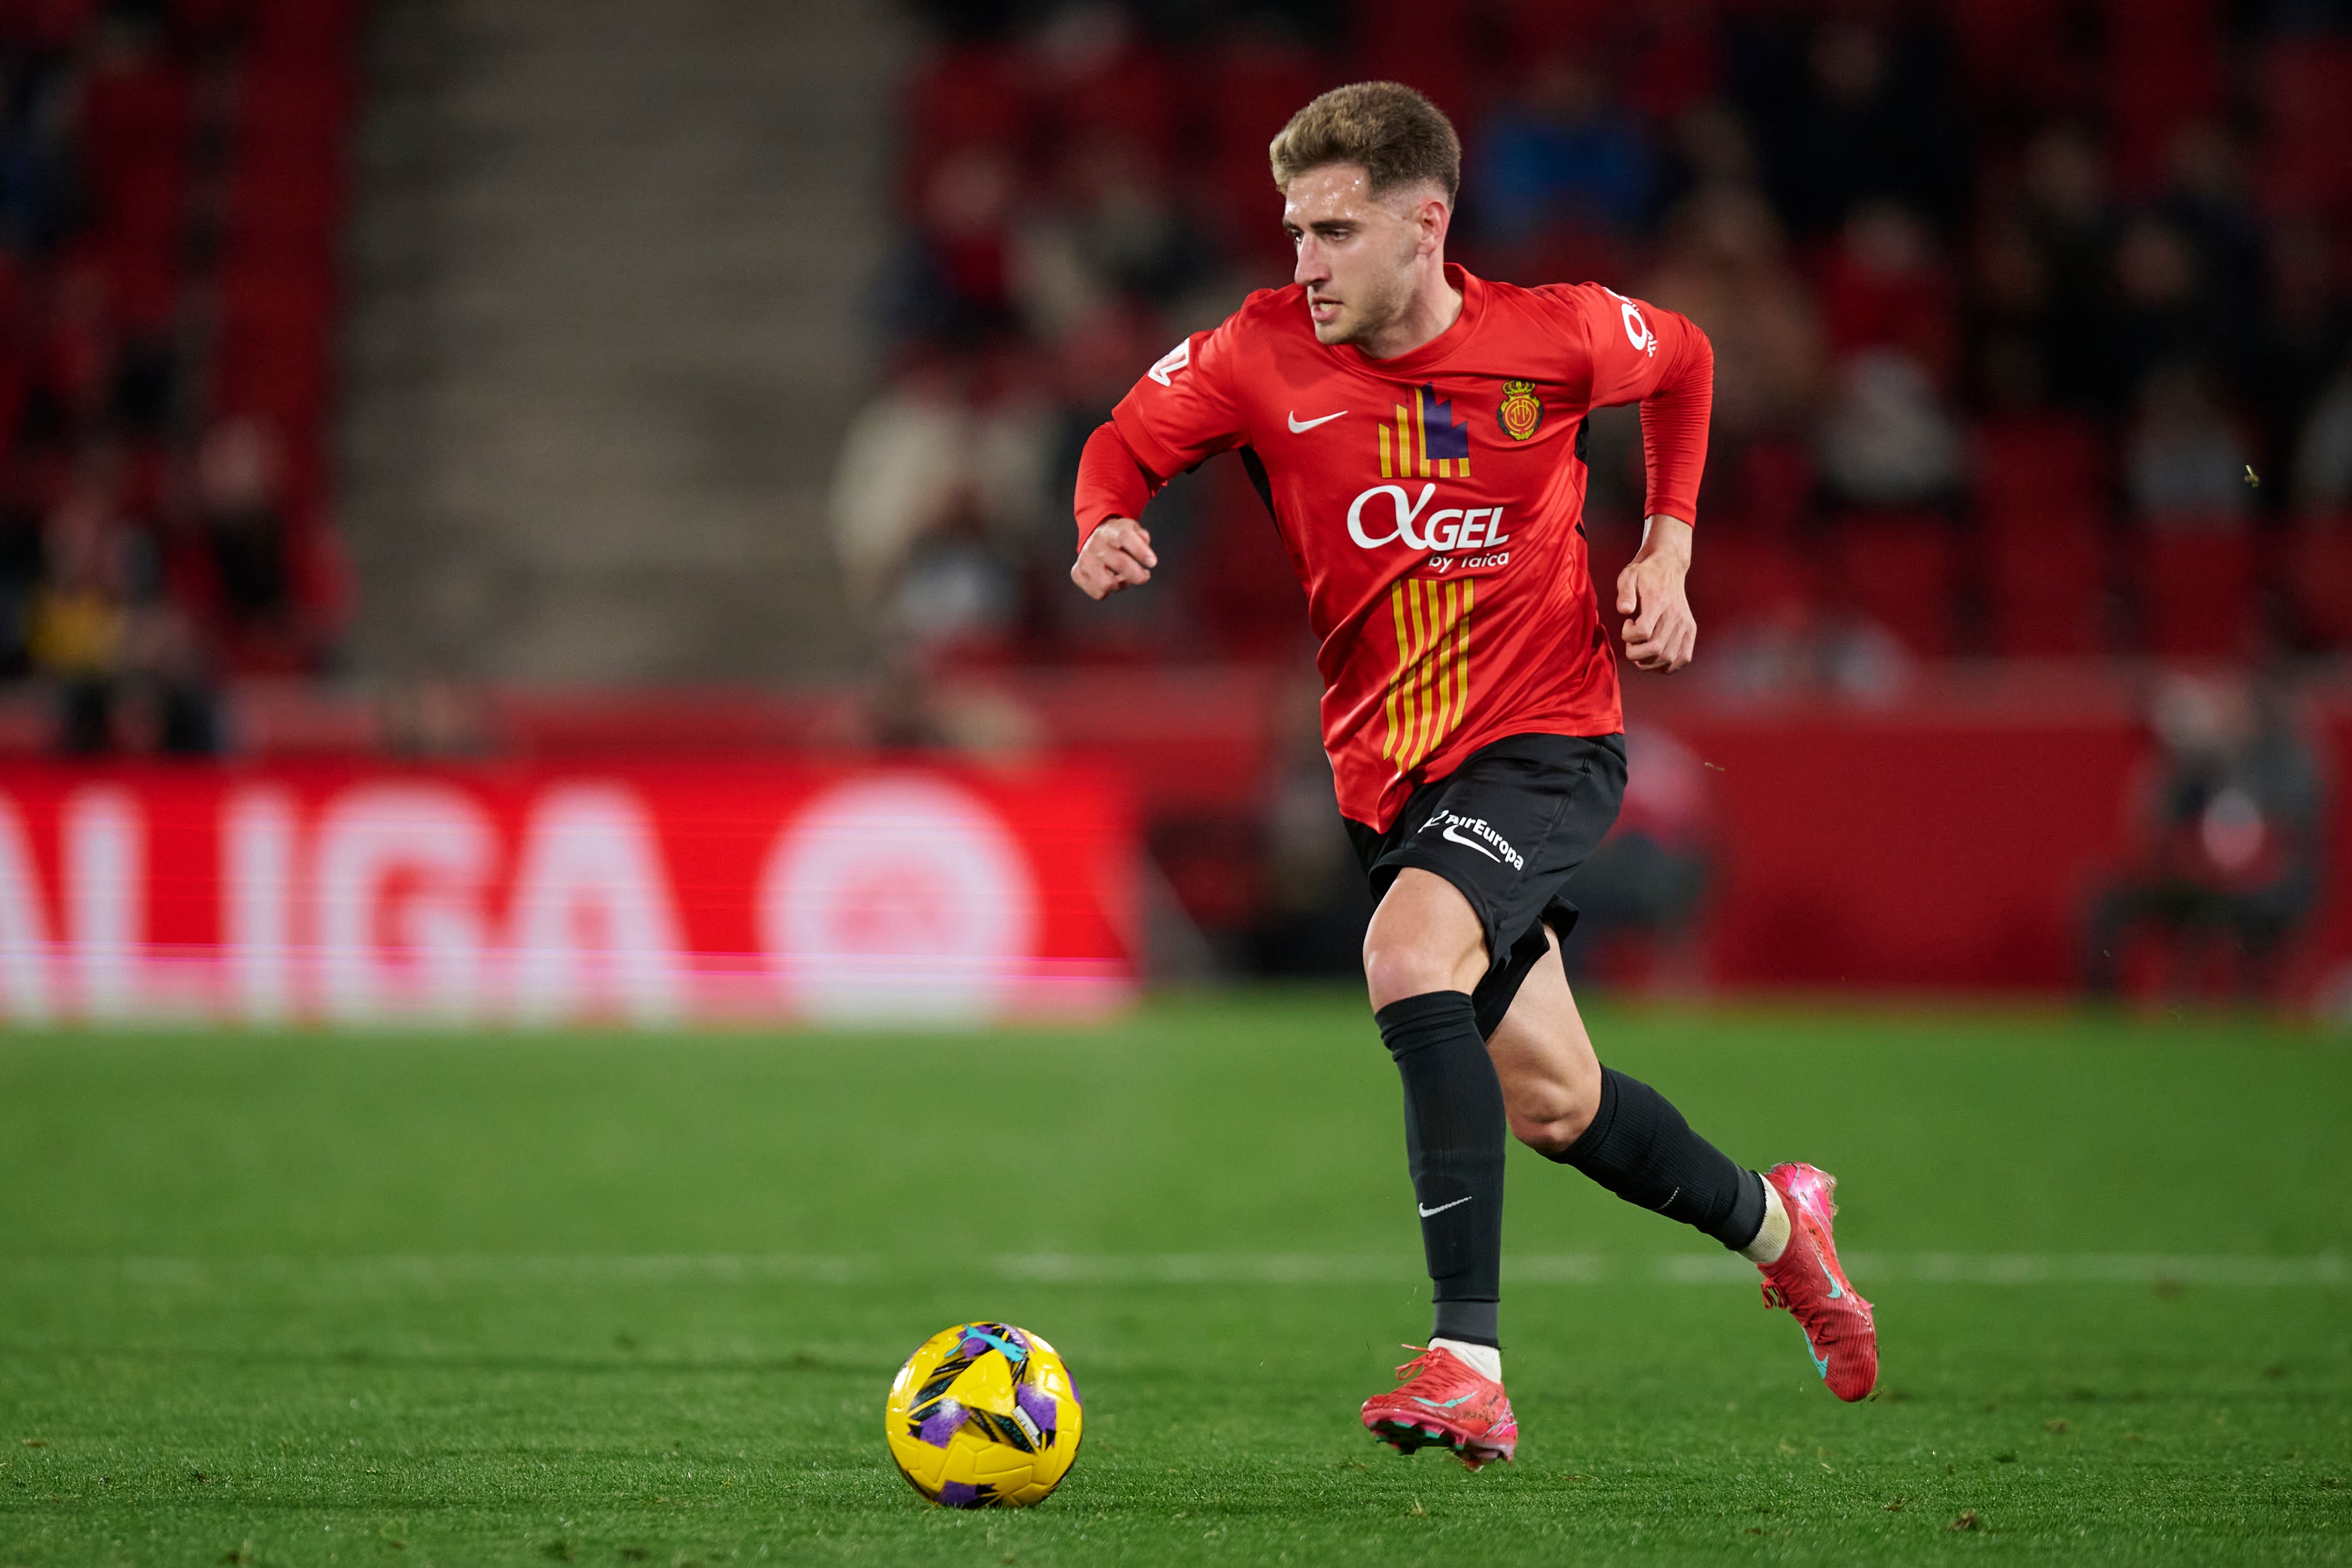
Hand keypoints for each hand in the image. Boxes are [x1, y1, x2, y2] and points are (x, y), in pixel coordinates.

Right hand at [1072, 516, 1157, 599]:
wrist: (1094, 537)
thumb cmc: (1118, 538)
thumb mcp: (1132, 529)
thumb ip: (1141, 535)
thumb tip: (1144, 541)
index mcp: (1111, 531)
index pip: (1125, 537)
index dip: (1141, 551)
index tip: (1153, 563)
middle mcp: (1096, 544)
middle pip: (1120, 564)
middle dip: (1138, 575)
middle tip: (1145, 576)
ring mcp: (1085, 559)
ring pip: (1107, 583)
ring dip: (1121, 585)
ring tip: (1125, 579)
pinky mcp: (1078, 573)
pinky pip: (1098, 593)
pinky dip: (1108, 591)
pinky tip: (1112, 581)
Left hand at [1615, 514, 1695, 672]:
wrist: (1669, 566)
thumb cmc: (1645, 573)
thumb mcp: (1628, 576)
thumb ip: (1625, 594)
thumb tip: (1624, 610)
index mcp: (1658, 602)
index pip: (1643, 632)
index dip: (1628, 635)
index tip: (1627, 623)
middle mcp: (1675, 615)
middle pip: (1655, 650)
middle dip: (1635, 653)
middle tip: (1631, 641)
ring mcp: (1685, 624)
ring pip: (1668, 659)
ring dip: (1649, 662)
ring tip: (1642, 648)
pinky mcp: (1690, 630)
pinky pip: (1684, 659)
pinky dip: (1668, 665)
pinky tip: (1656, 657)